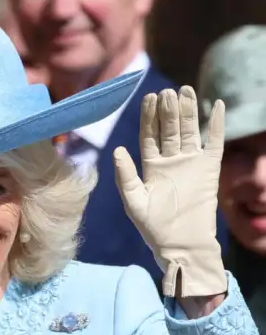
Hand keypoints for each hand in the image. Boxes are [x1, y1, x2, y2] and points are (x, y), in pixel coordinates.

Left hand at [114, 86, 227, 298]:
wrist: (181, 244)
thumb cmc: (153, 227)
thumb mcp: (133, 201)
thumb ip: (125, 176)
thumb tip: (117, 149)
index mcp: (150, 165)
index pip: (149, 134)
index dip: (149, 116)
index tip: (149, 97)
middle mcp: (170, 160)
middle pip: (169, 128)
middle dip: (168, 110)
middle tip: (167, 91)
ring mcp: (190, 163)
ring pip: (189, 131)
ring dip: (188, 111)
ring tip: (186, 90)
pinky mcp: (209, 169)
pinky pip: (215, 142)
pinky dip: (216, 124)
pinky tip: (217, 106)